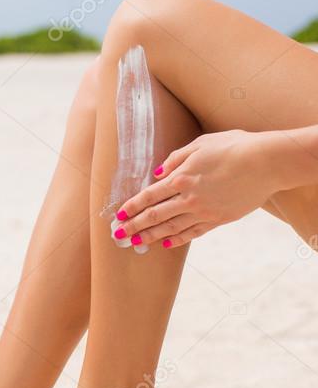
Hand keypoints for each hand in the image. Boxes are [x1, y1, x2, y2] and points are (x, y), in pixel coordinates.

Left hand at [114, 130, 282, 248]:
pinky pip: (194, 233)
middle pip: (155, 215)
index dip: (132, 207)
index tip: (119, 215)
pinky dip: (178, 239)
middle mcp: (190, 198)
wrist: (268, 162)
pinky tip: (166, 243)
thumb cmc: (235, 147)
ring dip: (151, 236)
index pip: (149, 196)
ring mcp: (205, 211)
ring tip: (137, 243)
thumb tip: (157, 173)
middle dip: (135, 226)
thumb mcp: (201, 144)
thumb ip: (176, 159)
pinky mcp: (219, 219)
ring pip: (172, 228)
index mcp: (182, 177)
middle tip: (119, 236)